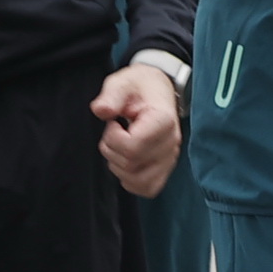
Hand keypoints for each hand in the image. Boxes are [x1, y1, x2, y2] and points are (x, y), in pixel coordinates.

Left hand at [92, 62, 183, 196]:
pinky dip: (131, 180)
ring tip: (120, 145)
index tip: (113, 123)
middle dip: (112, 150)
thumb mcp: (121, 83)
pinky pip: (147, 188)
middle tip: (113, 131)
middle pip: (132, 166)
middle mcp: (171, 143)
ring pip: (139, 181)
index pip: (133, 148)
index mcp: (163, 121)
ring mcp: (170, 159)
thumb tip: (101, 110)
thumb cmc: (138, 87)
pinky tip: (126, 160)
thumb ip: (110, 96)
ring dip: (119, 167)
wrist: (156, 90)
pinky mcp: (165, 169)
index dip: (113, 138)